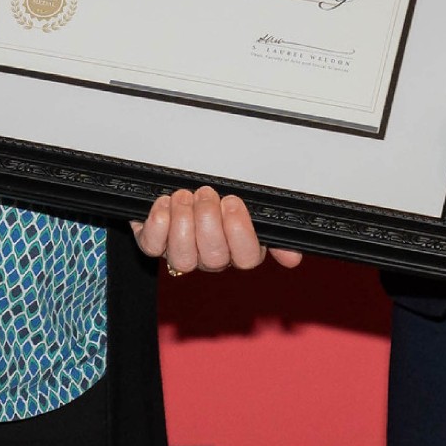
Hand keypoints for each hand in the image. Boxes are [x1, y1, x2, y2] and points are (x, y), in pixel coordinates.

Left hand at [130, 186, 303, 273]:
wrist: (178, 187)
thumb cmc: (215, 199)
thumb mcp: (247, 206)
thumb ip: (270, 230)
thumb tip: (293, 258)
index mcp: (236, 248)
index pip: (247, 258)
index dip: (240, 232)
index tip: (232, 202)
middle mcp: (209, 257)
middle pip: (215, 258)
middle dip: (209, 221)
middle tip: (206, 194)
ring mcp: (180, 254)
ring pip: (184, 258)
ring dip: (184, 221)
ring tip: (185, 197)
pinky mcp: (153, 244)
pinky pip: (152, 247)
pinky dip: (158, 223)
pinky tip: (165, 204)